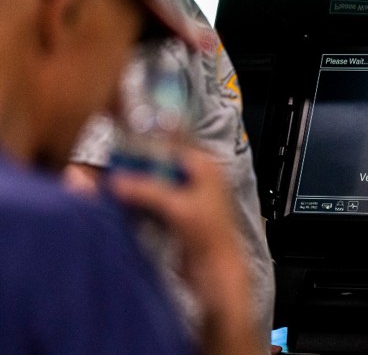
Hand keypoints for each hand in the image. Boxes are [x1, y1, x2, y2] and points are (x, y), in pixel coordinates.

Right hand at [109, 147, 259, 354]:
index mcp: (204, 166)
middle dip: (136, 164)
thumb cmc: (210, 236)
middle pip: (159, 161)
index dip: (147, 138)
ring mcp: (187, 195)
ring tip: (112, 182)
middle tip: (110, 164)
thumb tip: (117, 180)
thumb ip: (146, 190)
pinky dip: (139, 200)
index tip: (121, 137)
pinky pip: (153, 200)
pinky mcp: (178, 214)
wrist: (217, 270)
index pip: (172, 141)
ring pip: (155, 181)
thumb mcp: (177, 207)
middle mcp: (197, 176)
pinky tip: (122, 202)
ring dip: (136, 184)